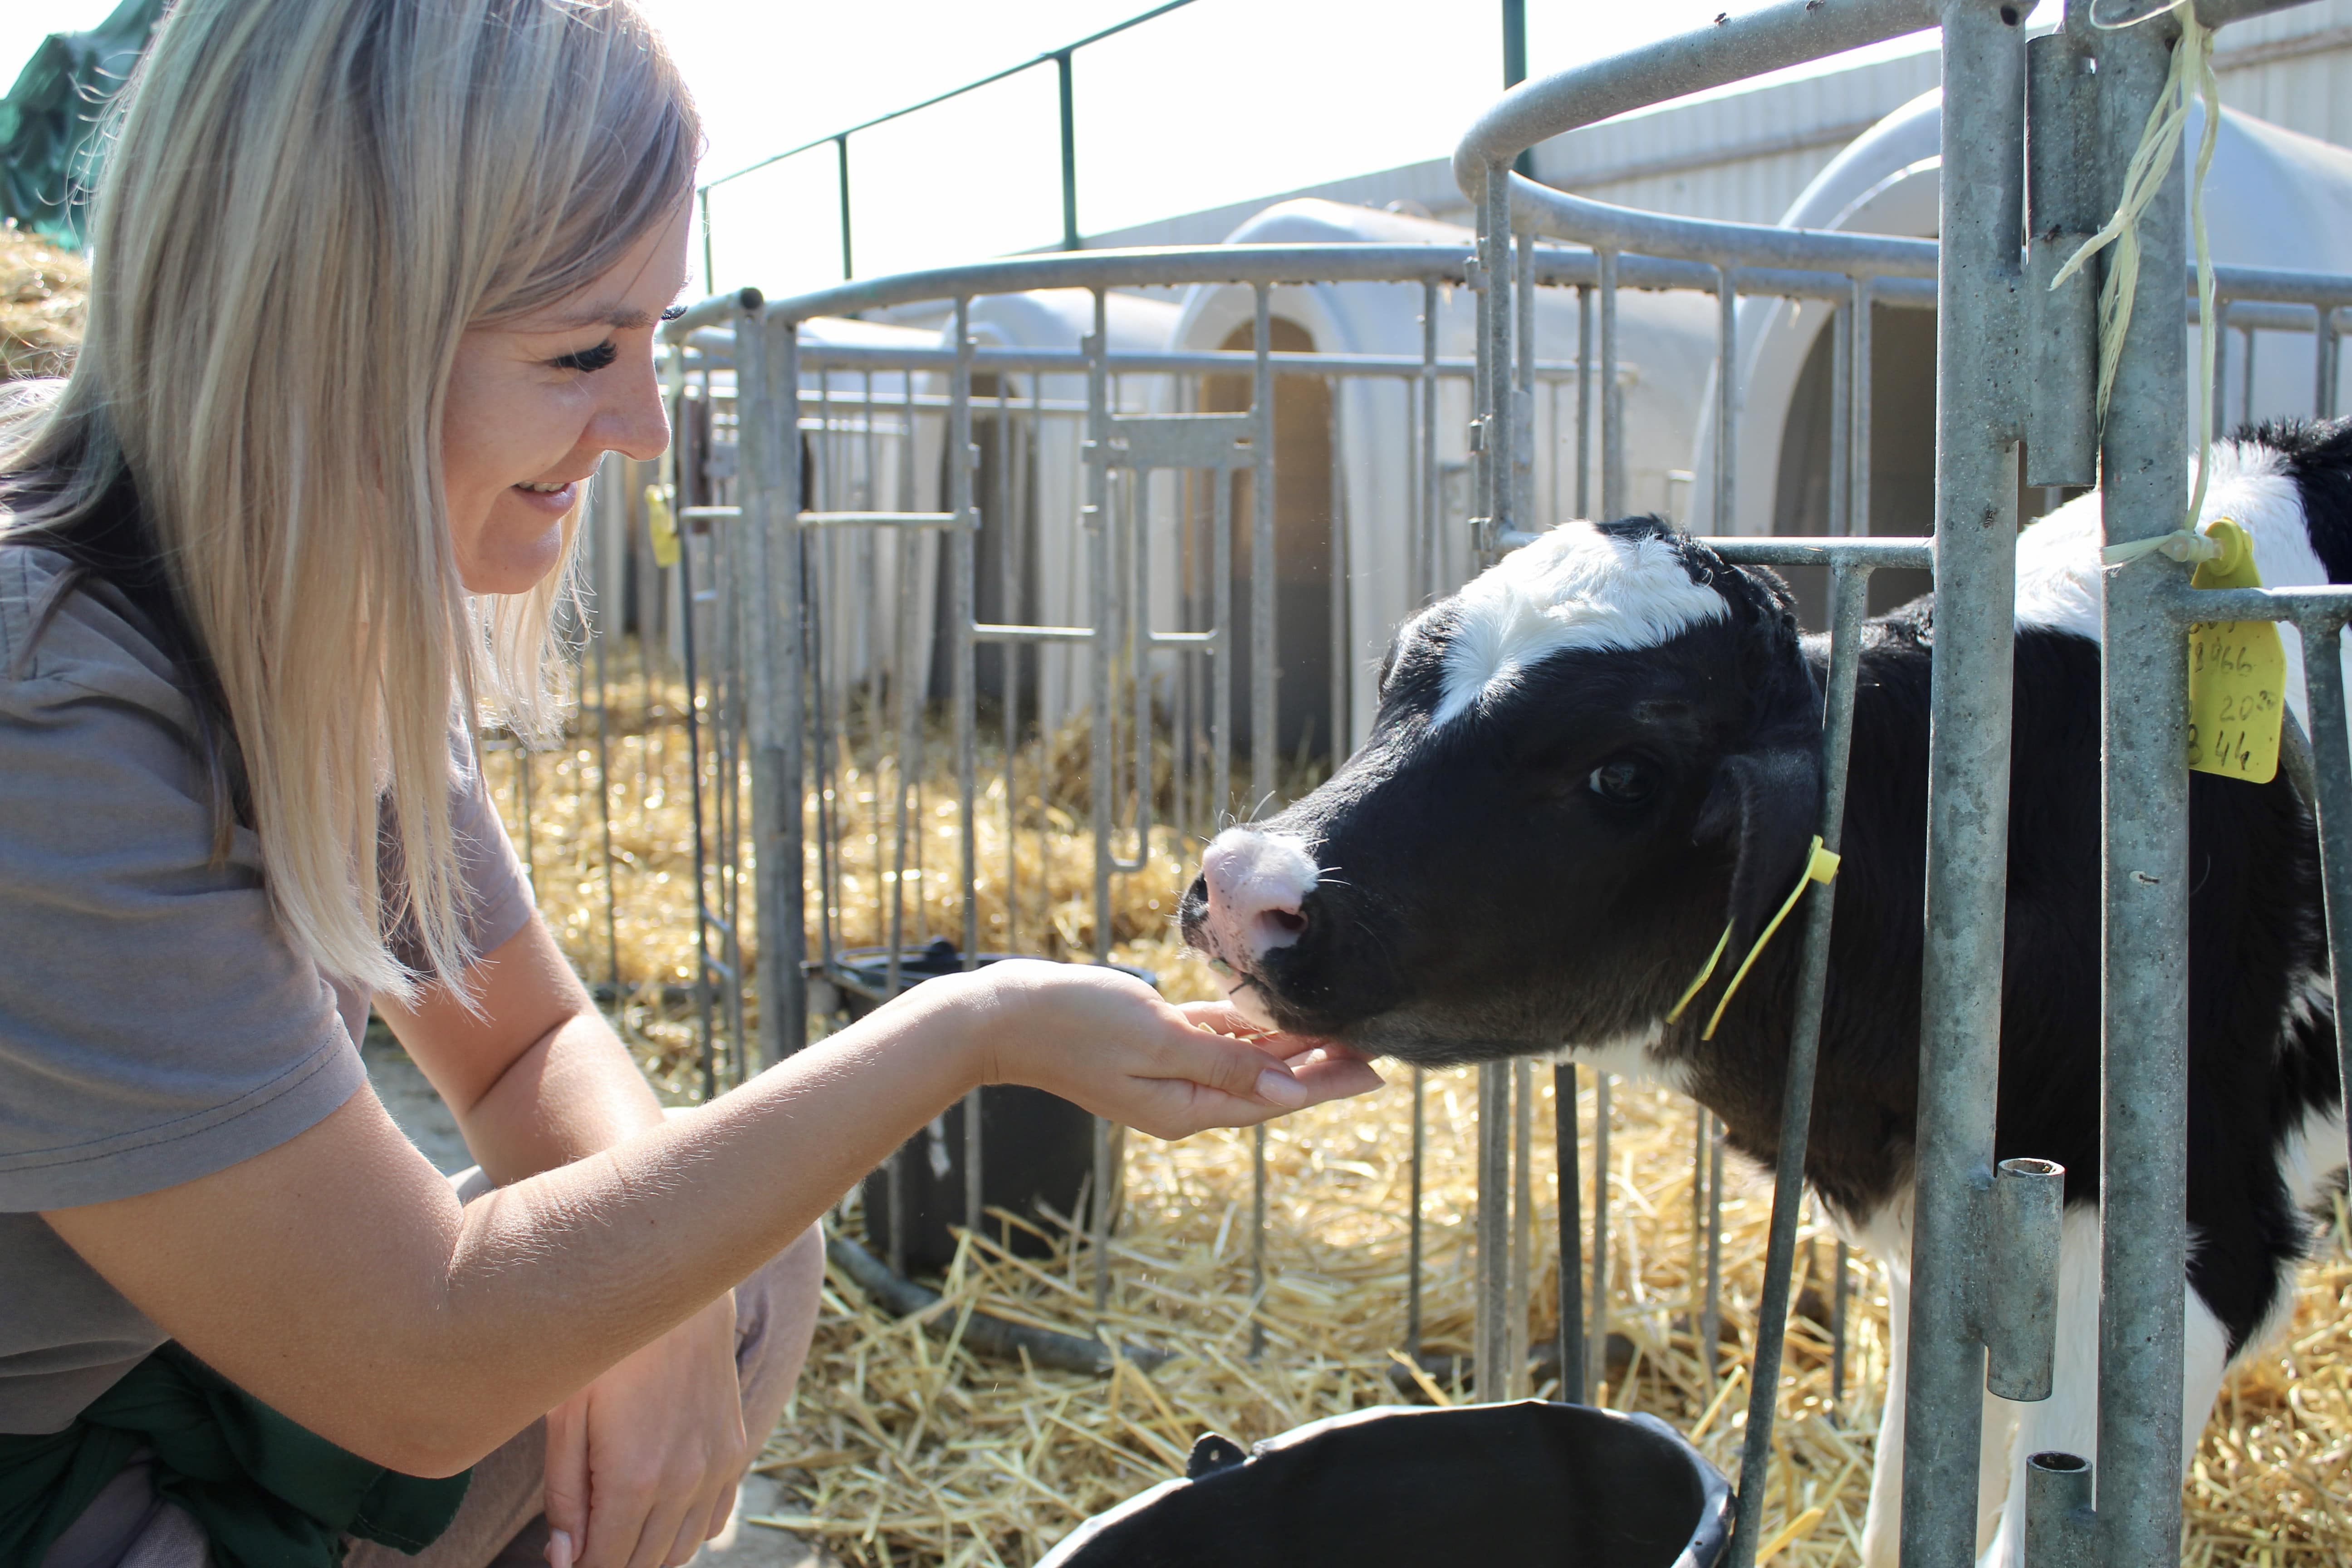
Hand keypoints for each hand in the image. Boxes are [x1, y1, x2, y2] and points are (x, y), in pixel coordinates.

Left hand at [542, 1291, 746, 1567]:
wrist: (676, 1284)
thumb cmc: (606, 1343)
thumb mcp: (566, 1414)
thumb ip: (565, 1493)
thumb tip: (565, 1559)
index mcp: (635, 1478)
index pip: (605, 1565)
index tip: (561, 1558)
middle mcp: (684, 1481)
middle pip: (643, 1563)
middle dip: (608, 1562)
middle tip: (580, 1540)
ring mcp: (716, 1465)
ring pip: (682, 1549)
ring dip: (646, 1552)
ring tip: (613, 1525)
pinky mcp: (735, 1447)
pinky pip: (714, 1519)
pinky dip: (685, 1529)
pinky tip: (657, 1508)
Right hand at [953, 962, 1383, 1138]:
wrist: (1003, 1017)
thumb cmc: (1075, 1023)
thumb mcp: (1157, 1040)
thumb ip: (1222, 1065)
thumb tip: (1284, 1090)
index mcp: (1185, 1107)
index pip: (1274, 1100)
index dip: (1326, 1083)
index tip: (1375, 1072)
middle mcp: (1181, 1097)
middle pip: (1266, 1084)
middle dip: (1319, 1067)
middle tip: (1373, 1050)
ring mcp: (1165, 1072)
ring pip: (1243, 1061)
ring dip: (1289, 1048)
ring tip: (1338, 1032)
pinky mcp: (1151, 1043)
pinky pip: (1211, 1042)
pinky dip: (1245, 1033)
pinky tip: (1276, 1020)